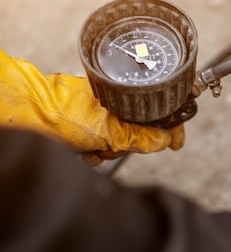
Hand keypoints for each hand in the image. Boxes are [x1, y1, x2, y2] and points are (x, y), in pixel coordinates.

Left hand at [0, 49, 184, 159]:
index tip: (177, 143)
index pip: (159, 113)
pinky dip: (92, 155)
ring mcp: (101, 119)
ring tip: (90, 148)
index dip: (171, 129)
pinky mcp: (87, 131)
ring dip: (106, 152)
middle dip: (126, 146)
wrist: (31, 116)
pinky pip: (101, 149)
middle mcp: (116, 106)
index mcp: (127, 97)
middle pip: (140, 134)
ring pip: (119, 145)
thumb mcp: (109, 129)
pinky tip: (81, 151)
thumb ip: (139, 137)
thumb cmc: (65, 112)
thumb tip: (164, 140)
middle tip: (111, 147)